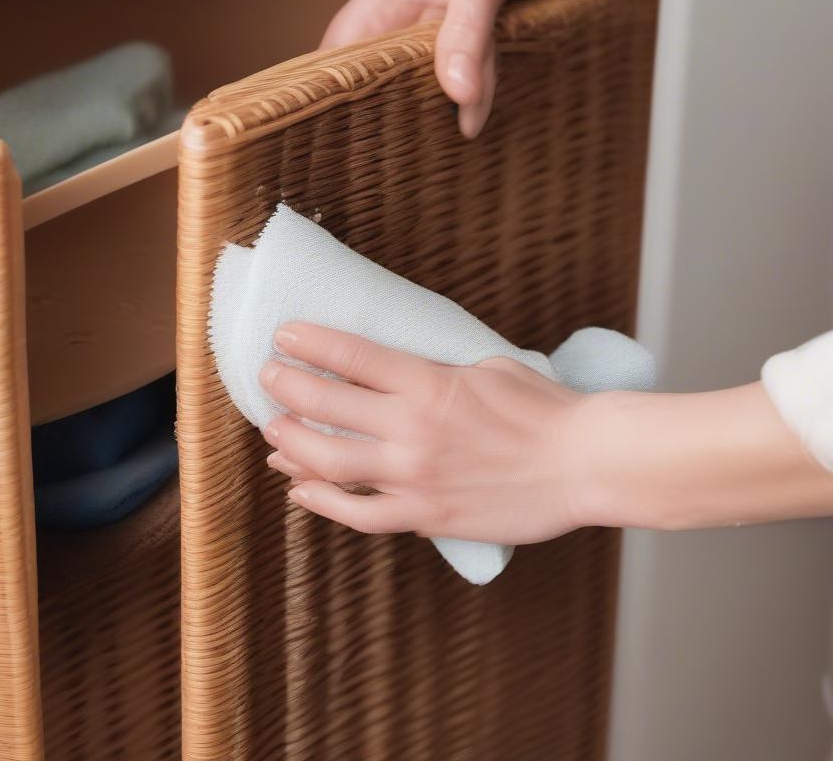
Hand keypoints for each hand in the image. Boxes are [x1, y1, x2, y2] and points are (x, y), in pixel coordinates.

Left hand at [258, 323, 832, 544]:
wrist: (584, 463)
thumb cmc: (544, 409)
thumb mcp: (489, 367)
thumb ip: (437, 371)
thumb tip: (400, 374)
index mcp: (429, 384)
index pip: (352, 356)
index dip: (311, 343)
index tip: (285, 335)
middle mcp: (412, 429)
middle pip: (328, 406)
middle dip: (287, 388)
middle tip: (267, 378)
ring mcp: (415, 476)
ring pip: (332, 462)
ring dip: (292, 445)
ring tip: (272, 433)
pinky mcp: (426, 515)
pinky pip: (361, 514)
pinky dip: (324, 503)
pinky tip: (301, 491)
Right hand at [321, 0, 771, 137]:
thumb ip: (465, 35)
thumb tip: (456, 96)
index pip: (345, 48)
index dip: (335, 90)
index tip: (334, 136)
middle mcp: (423, 3)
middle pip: (390, 70)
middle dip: (391, 109)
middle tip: (389, 160)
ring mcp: (465, 15)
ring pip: (440, 74)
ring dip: (445, 107)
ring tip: (439, 154)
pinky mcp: (506, 22)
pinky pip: (487, 69)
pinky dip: (487, 95)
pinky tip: (488, 122)